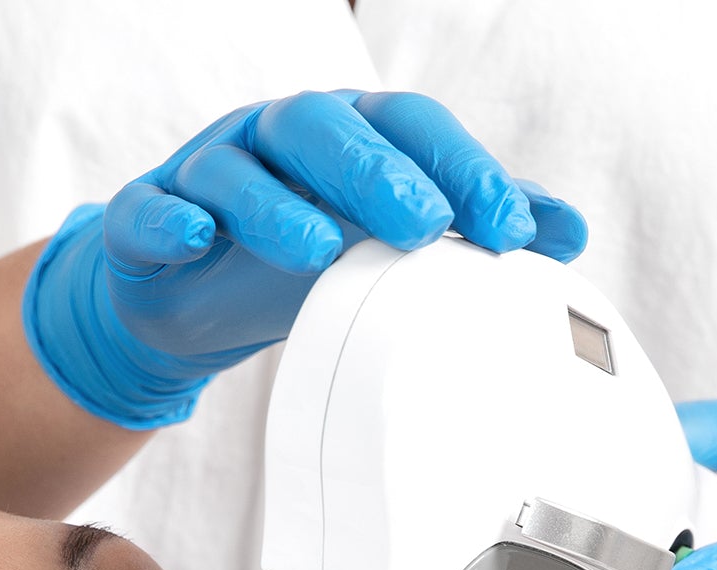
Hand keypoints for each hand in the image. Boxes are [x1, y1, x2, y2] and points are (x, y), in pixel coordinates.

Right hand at [23, 89, 586, 427]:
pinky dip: (169, 222)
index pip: (412, 129)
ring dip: (276, 206)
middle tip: (424, 225)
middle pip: (326, 129)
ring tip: (318, 252)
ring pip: (239, 169)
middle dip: (376, 173)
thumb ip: (469, 229)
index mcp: (348, 136)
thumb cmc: (299, 253)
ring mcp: (210, 173)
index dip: (462, 171)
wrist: (193, 293)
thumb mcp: (386, 240)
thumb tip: (568, 235)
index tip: (511, 232)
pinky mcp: (149, 218)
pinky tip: (193, 240)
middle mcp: (280, 141)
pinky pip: (150, 212)